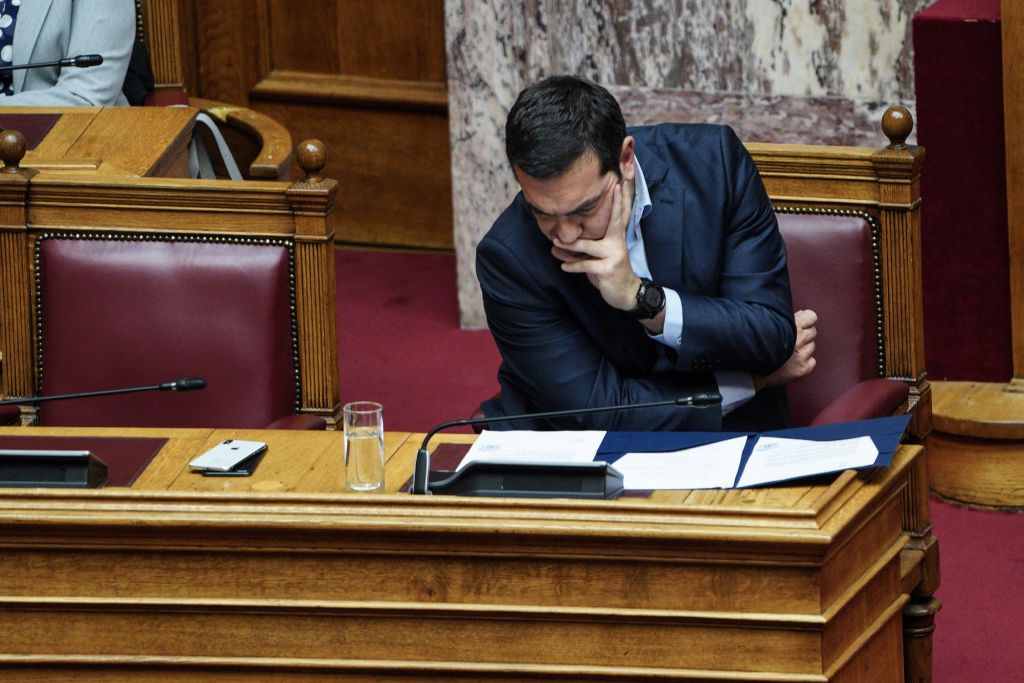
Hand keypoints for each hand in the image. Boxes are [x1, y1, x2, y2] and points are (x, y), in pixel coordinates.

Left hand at [554, 180, 638, 310]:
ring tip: (555, 243)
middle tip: (615, 184)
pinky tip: (564, 267)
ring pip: (588, 246)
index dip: (621, 198)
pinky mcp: (608, 268)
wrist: (625, 293)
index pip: (620, 214)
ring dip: (570, 245)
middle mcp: (618, 242)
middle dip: (615, 202)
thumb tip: (558, 242)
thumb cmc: (609, 269)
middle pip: (616, 218)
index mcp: (617, 236)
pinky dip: (572, 266)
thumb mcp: (601, 255)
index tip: (622, 181)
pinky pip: (585, 265)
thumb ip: (585, 246)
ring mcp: (614, 255)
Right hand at [754, 309, 816, 390]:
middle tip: (790, 340)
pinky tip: (791, 363)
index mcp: (791, 327)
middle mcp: (799, 341)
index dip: (805, 320)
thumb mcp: (768, 325)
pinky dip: (804, 362)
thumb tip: (802, 314)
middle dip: (804, 335)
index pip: (811, 316)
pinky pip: (811, 361)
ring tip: (787, 352)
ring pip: (812, 346)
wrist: (749, 371)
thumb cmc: (756, 346)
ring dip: (803, 349)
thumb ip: (785, 319)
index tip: (798, 325)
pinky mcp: (803, 369)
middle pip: (812, 332)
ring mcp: (802, 356)